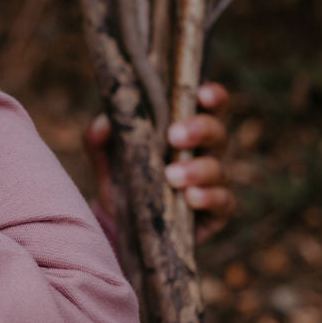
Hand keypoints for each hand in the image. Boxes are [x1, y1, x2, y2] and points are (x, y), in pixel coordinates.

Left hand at [84, 82, 235, 242]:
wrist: (124, 229)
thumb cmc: (125, 183)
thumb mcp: (107, 162)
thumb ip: (99, 141)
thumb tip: (103, 123)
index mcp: (185, 132)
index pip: (208, 107)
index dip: (212, 97)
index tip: (200, 93)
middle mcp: (204, 154)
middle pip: (217, 133)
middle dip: (200, 130)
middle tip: (174, 136)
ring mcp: (213, 183)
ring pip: (218, 169)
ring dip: (197, 169)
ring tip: (172, 175)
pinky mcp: (215, 213)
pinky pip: (222, 202)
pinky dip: (208, 197)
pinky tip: (190, 197)